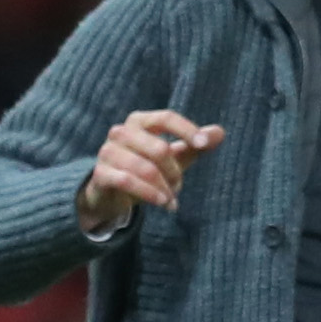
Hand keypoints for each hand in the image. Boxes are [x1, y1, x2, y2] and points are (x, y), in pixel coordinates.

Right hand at [77, 110, 225, 232]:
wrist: (110, 193)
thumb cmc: (145, 169)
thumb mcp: (173, 158)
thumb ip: (194, 146)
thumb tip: (220, 132)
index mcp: (139, 121)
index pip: (165, 118)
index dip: (186, 130)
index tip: (204, 145)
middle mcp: (121, 132)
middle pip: (159, 148)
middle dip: (175, 172)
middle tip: (178, 187)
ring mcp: (107, 152)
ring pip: (145, 168)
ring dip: (163, 188)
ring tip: (171, 201)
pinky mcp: (100, 173)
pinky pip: (127, 181)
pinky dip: (149, 194)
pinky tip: (162, 204)